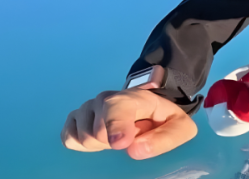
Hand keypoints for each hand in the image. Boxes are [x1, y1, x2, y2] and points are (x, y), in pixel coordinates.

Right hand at [60, 89, 197, 159]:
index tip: (119, 144)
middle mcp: (106, 98)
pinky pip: (68, 138)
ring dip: (99, 144)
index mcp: (134, 98)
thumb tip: (136, 150)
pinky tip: (99, 141)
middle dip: (112, 143)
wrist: (149, 107)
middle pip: (96, 130)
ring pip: (82, 135)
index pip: (117, 107)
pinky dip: (82, 145)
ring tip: (116, 138)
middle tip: (128, 139)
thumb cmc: (163, 119)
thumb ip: (165, 138)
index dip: (115, 125)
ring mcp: (88, 107)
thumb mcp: (180, 128)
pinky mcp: (75, 118)